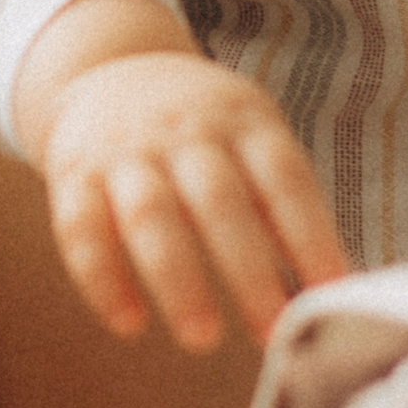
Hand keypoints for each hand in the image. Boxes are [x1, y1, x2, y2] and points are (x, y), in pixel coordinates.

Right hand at [30, 47, 349, 353]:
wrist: (107, 68)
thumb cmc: (204, 129)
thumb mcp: (253, 138)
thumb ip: (284, 207)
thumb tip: (334, 290)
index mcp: (244, 121)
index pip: (285, 179)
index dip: (312, 237)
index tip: (333, 295)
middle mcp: (185, 131)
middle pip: (219, 201)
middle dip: (248, 272)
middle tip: (272, 333)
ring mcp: (126, 150)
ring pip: (150, 214)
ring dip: (177, 280)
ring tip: (203, 339)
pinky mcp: (73, 173)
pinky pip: (80, 228)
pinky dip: (103, 280)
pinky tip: (130, 325)